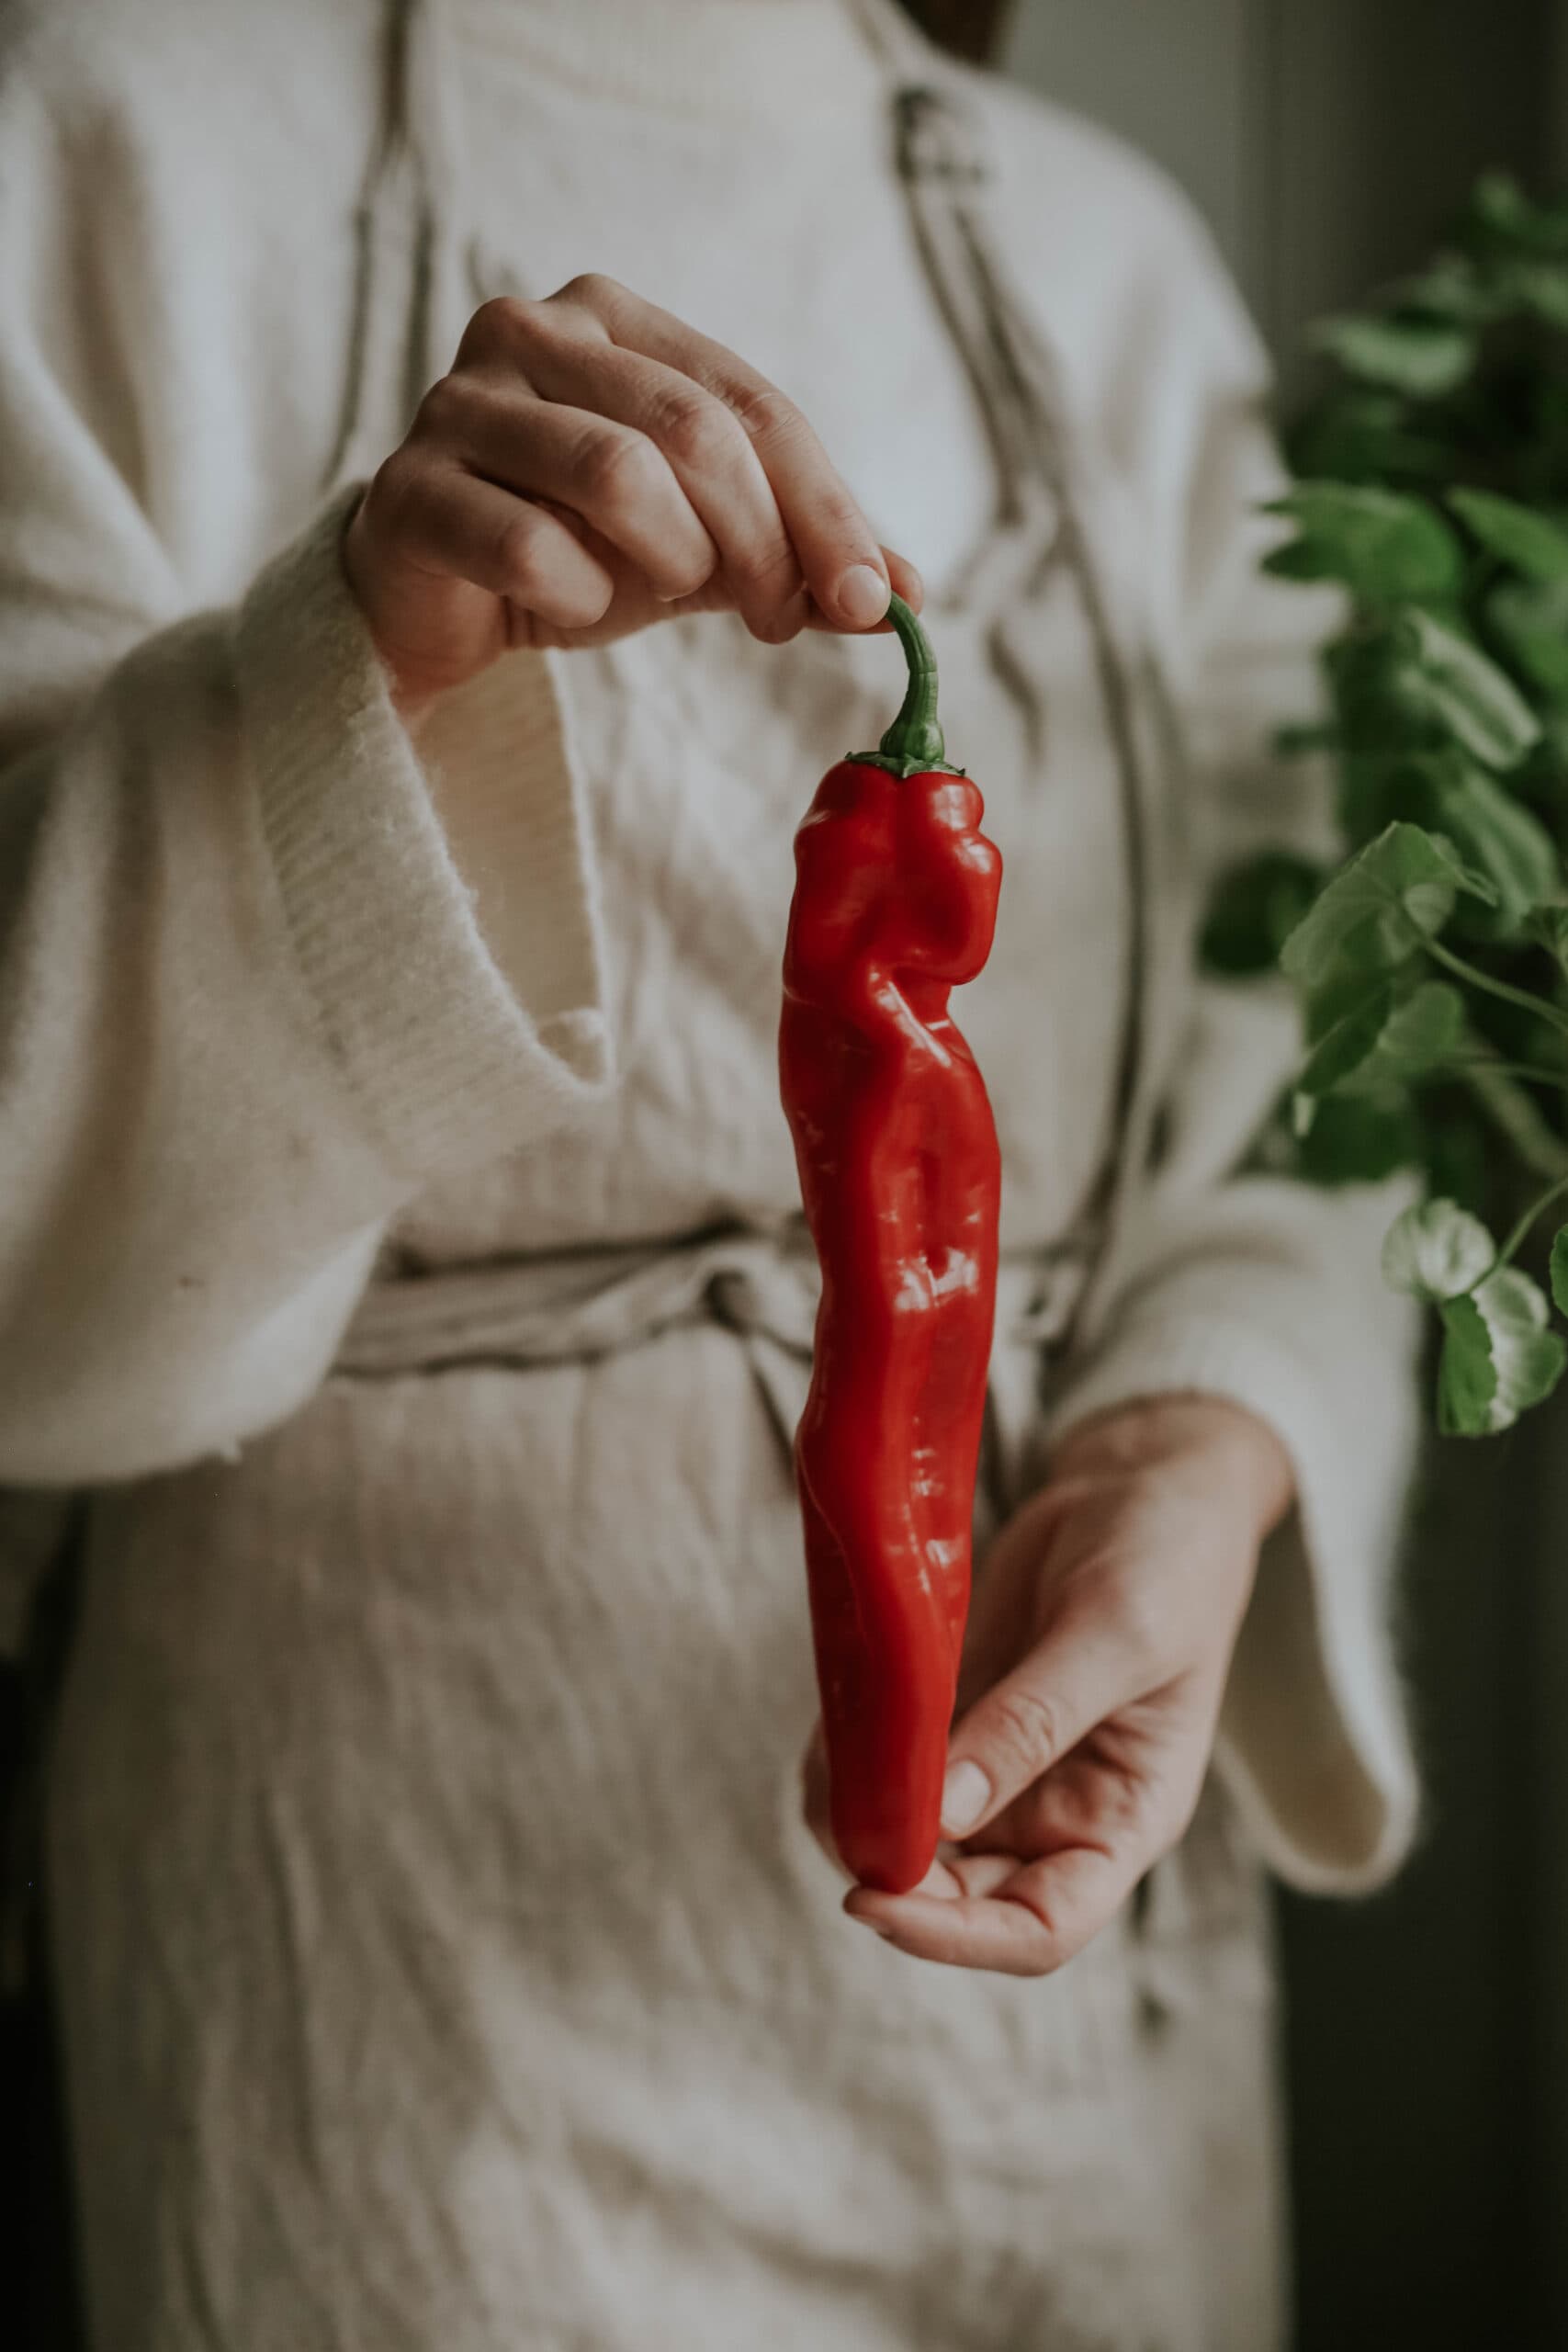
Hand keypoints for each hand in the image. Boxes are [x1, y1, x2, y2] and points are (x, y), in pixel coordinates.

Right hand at [342, 274, 922, 719]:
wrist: (435, 606)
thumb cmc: (576, 552)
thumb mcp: (706, 547)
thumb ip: (798, 557)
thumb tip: (908, 597)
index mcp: (614, 319)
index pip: (751, 404)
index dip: (826, 508)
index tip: (874, 601)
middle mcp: (531, 332)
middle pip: (693, 430)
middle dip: (764, 541)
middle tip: (781, 619)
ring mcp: (459, 404)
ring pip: (614, 473)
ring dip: (674, 559)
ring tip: (671, 594)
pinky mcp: (408, 491)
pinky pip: (526, 545)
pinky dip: (578, 596)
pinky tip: (574, 607)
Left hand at [803, 1394, 1292, 1975]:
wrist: (1145, 1486)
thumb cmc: (1167, 1562)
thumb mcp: (1114, 1637)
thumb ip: (1033, 1723)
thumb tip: (943, 1811)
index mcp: (1121, 1820)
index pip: (1041, 1929)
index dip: (957, 1939)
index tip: (876, 1902)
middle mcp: (1058, 1811)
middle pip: (963, 1896)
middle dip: (894, 1878)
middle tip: (835, 1817)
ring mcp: (1002, 1765)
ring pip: (916, 1835)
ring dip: (861, 1818)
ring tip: (825, 1768)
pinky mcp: (959, 1712)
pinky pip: (895, 1760)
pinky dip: (853, 1757)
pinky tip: (832, 1725)